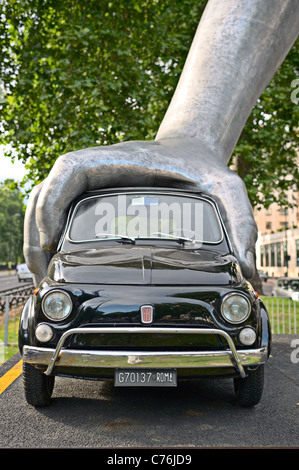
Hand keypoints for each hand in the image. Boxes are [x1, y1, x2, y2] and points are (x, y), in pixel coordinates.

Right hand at [24, 137, 256, 284]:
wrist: (195, 156)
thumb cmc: (203, 168)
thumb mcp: (226, 187)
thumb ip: (241, 222)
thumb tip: (246, 270)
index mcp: (118, 162)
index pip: (69, 171)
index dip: (52, 202)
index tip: (50, 238)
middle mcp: (99, 173)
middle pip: (48, 194)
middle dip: (36, 231)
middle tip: (42, 271)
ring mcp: (94, 186)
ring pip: (47, 205)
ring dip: (36, 237)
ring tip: (42, 274)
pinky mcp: (95, 199)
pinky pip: (60, 212)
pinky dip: (48, 234)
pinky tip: (54, 261)